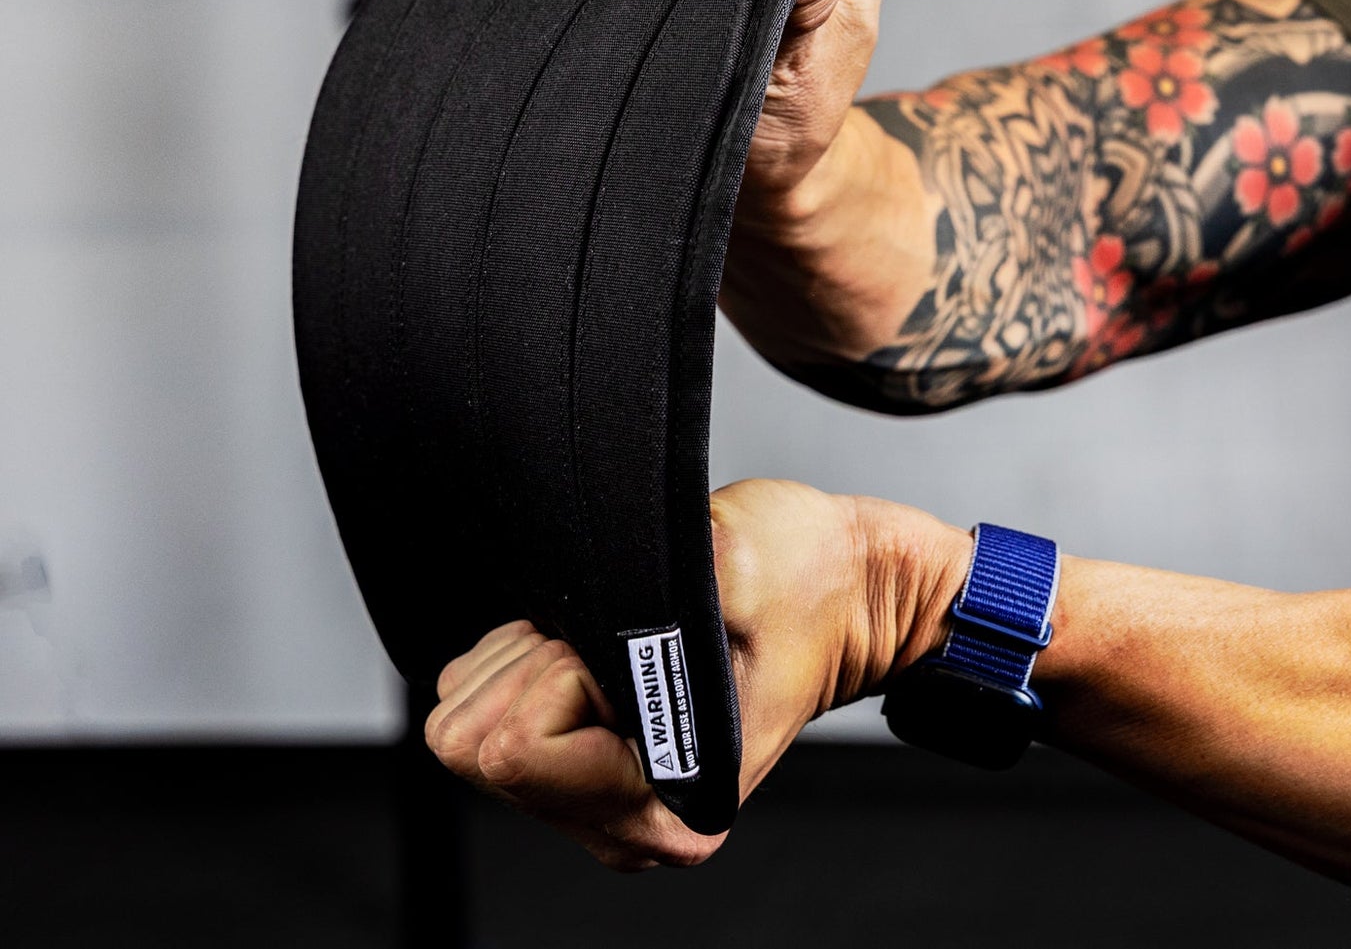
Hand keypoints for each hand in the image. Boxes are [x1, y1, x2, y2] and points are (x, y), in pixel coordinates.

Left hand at [423, 480, 967, 868]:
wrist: (851, 585)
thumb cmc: (814, 578)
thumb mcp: (732, 560)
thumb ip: (645, 593)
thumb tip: (576, 598)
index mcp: (670, 801)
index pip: (516, 752)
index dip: (561, 673)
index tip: (634, 641)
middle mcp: (627, 821)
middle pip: (473, 747)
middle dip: (532, 669)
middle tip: (619, 637)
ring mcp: (596, 799)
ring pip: (467, 727)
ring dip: (527, 663)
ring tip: (616, 640)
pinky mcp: (575, 762)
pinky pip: (482, 706)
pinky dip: (523, 661)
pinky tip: (595, 647)